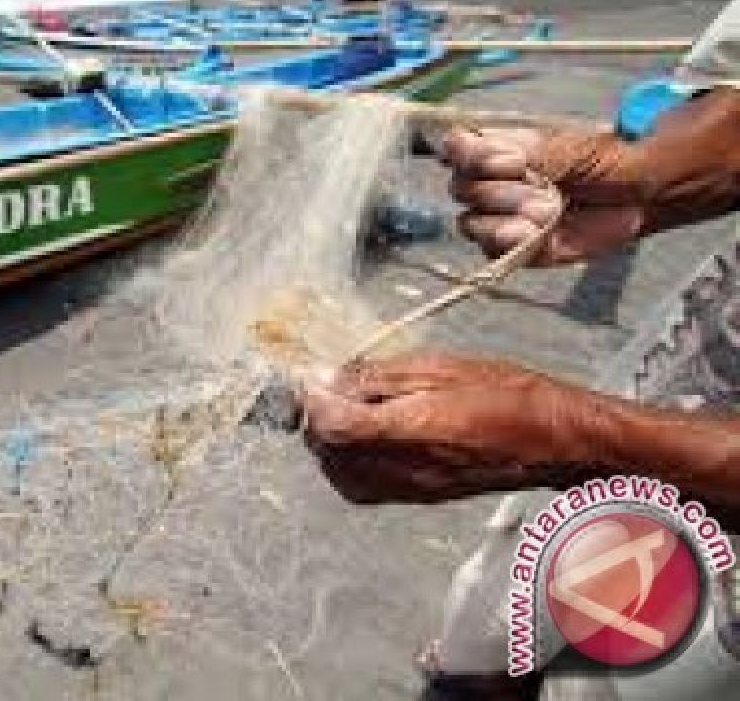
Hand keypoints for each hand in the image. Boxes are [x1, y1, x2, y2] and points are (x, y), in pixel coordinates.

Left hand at [301, 353, 614, 502]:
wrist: (554, 442)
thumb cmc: (506, 393)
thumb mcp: (439, 367)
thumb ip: (379, 377)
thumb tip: (329, 379)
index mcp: (412, 430)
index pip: (335, 426)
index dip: (312, 399)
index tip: (310, 375)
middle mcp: (405, 469)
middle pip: (330, 453)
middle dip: (317, 419)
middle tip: (328, 386)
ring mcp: (410, 489)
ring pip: (340, 474)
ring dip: (330, 441)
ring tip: (347, 407)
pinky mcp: (416, 496)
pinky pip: (361, 486)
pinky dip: (348, 460)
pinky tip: (365, 433)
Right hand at [441, 87, 739, 265]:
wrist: (639, 199)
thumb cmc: (607, 163)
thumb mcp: (576, 148)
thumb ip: (536, 152)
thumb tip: (502, 158)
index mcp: (497, 150)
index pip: (456, 148)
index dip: (471, 156)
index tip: (511, 163)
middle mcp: (489, 183)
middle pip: (460, 188)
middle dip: (499, 192)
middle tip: (545, 191)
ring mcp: (496, 218)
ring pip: (469, 222)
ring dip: (504, 219)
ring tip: (546, 214)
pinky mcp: (509, 249)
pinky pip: (489, 251)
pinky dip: (509, 244)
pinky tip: (534, 235)